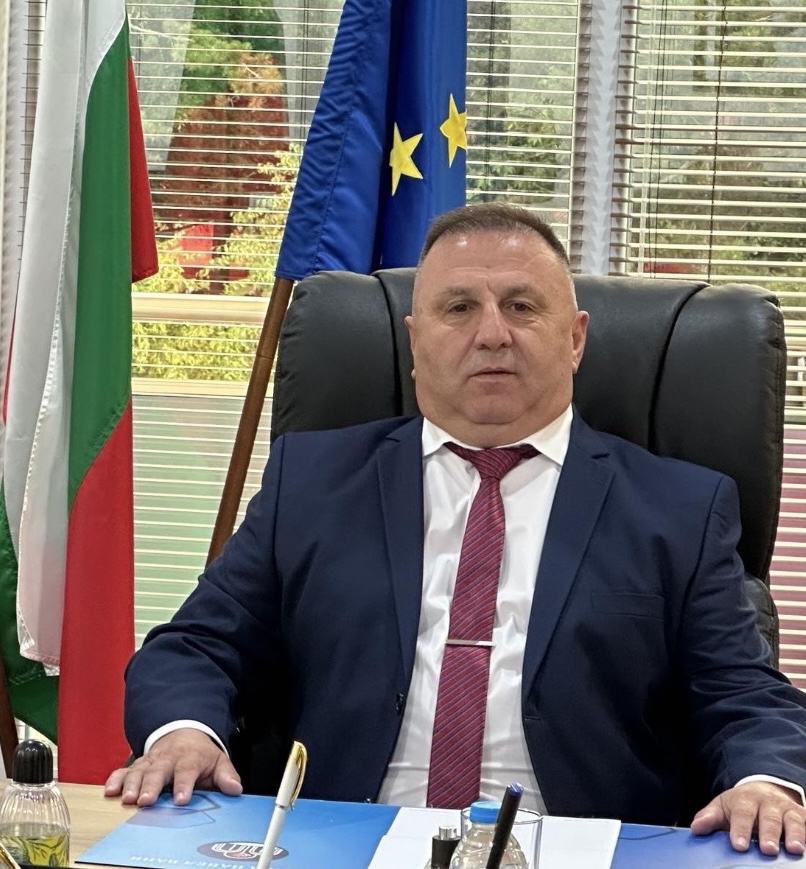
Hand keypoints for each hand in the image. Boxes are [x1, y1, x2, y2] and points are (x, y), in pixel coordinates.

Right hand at [104, 728, 242, 806]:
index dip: (184, 784)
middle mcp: (168, 759)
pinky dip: (115, 779)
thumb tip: (235, 788)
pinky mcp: (138, 765)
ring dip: (132, 784)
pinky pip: (124, 771)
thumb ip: (226, 775)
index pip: (187, 771)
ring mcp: (151, 761)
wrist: (184, 733)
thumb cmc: (200, 755)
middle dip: (152, 786)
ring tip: (127, 799)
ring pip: (139, 771)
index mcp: (189, 758)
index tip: (182, 799)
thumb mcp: (218, 761)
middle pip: (159, 771)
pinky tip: (109, 791)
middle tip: (146, 801)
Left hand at [691, 781, 805, 855]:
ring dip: (795, 835)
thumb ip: (710, 818)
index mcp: (745, 799)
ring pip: (793, 821)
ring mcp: (788, 810)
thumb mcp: (722, 807)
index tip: (738, 846)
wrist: (763, 791)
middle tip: (767, 850)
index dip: (741, 830)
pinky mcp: (803, 817)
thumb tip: (696, 829)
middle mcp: (768, 803)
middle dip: (769, 834)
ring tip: (794, 850)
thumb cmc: (740, 806)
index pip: (742, 814)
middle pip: (769, 818)